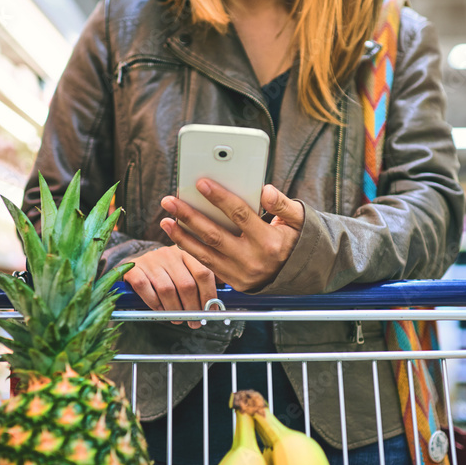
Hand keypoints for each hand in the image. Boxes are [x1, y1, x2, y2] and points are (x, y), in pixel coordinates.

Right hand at [123, 245, 216, 327]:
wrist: (138, 264)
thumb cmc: (169, 273)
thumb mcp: (188, 270)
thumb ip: (206, 279)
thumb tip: (222, 299)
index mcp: (187, 252)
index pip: (204, 273)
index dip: (209, 295)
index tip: (211, 311)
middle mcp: (169, 253)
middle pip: (186, 284)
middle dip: (193, 308)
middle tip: (195, 322)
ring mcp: (151, 260)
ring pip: (167, 289)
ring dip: (174, 309)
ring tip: (178, 319)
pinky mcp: (134, 269)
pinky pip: (145, 288)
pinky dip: (154, 303)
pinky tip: (160, 310)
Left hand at [159, 180, 304, 291]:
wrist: (300, 276)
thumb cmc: (295, 241)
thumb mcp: (298, 220)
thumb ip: (282, 204)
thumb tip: (265, 190)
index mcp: (269, 241)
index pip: (240, 215)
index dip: (219, 198)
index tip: (201, 183)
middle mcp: (253, 259)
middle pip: (215, 234)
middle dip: (189, 216)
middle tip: (170, 201)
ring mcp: (241, 273)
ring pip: (205, 253)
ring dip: (182, 236)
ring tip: (165, 220)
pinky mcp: (233, 281)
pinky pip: (207, 264)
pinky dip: (190, 250)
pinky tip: (178, 236)